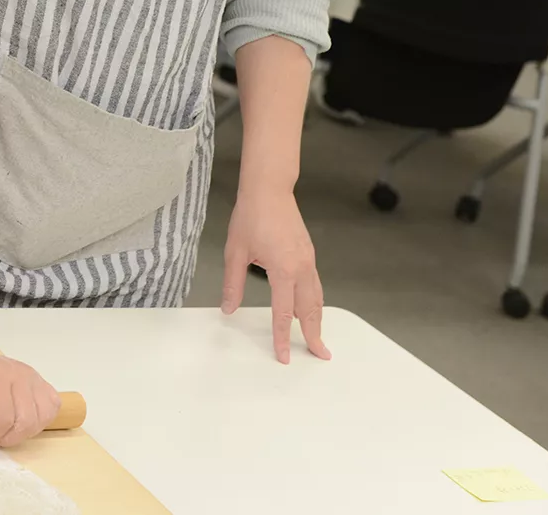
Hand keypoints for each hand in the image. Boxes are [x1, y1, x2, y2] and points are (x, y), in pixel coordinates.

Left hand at [0, 337, 60, 446]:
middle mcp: (18, 375)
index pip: (4, 417)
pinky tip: (22, 420)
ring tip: (4, 427)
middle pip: (25, 421)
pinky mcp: (39, 382)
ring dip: (23, 432)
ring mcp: (31, 378)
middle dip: (5, 436)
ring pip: (40, 418)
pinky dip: (40, 420)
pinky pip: (52, 406)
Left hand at [221, 188, 329, 364]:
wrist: (269, 190)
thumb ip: (232, 284)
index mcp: (283, 269)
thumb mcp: (235, 252)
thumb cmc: (251, 216)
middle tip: (320, 355)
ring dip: (318, 319)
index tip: (283, 356)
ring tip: (318, 338)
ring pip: (317, 298)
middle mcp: (301, 267)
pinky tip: (309, 309)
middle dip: (315, 334)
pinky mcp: (308, 254)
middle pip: (311, 310)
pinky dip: (315, 302)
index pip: (284, 313)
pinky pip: (315, 285)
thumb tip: (228, 309)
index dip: (282, 337)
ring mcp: (308, 260)